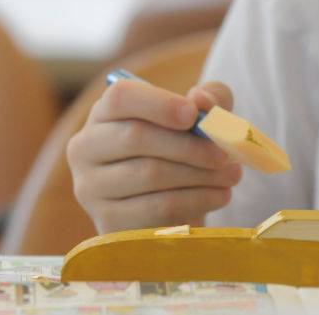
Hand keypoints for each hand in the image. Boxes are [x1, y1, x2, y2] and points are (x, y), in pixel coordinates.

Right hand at [67, 77, 241, 233]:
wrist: (169, 201)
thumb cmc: (180, 148)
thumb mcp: (198, 116)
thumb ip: (207, 98)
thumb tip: (202, 101)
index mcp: (104, 113)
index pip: (120, 97)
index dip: (159, 103)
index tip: (194, 114)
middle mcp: (86, 147)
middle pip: (136, 137)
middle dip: (189, 145)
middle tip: (226, 153)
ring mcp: (91, 188)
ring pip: (150, 174)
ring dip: (200, 175)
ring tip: (232, 174)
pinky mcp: (107, 222)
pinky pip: (157, 208)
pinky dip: (197, 200)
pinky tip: (220, 195)